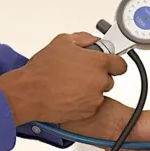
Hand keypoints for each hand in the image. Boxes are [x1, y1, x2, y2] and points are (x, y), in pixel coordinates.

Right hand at [0, 32, 126, 125]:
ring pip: (99, 93)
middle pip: (109, 79)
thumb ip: (84, 39)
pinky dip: (83, 101)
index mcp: (98, 62)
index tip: (109, 63)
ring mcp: (95, 98)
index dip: (114, 63)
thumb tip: (94, 41)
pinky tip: (68, 95)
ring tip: (70, 85)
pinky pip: (91, 105)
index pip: (121, 64)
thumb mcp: (62, 42)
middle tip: (80, 73)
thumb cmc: (43, 70)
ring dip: (90, 89)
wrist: (29, 93)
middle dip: (98, 76)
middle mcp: (100, 81)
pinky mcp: (88, 111)